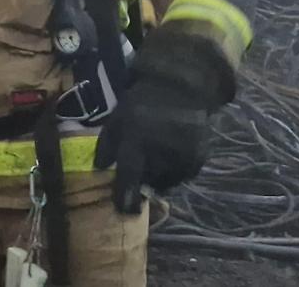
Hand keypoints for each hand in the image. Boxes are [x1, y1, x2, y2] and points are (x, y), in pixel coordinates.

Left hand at [94, 28, 232, 213]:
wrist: (180, 88)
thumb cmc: (141, 104)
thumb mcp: (116, 118)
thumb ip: (106, 144)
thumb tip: (101, 169)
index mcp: (137, 139)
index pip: (129, 174)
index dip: (125, 195)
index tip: (123, 211)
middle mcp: (161, 151)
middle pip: (149, 181)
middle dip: (142, 181)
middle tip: (140, 167)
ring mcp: (182, 155)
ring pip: (166, 181)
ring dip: (158, 177)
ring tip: (155, 158)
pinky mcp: (197, 157)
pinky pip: (183, 176)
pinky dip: (175, 172)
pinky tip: (170, 156)